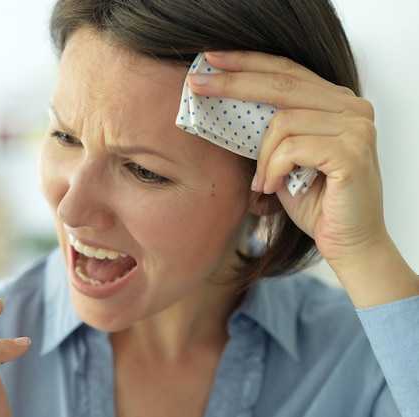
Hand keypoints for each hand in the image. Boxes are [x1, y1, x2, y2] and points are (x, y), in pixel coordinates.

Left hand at [188, 51, 417, 306]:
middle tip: (196, 85)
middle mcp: (352, 107)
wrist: (348, 243)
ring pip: (283, 122)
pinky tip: (272, 188)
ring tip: (262, 184)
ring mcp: (356, 128)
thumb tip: (222, 101)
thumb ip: (267, 128)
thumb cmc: (313, 200)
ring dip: (262, 157)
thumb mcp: (282, 157)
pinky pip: (292, 148)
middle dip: (233, 84)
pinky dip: (273, 169)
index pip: (286, 70)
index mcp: (335, 102)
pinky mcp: (352, 152)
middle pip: (281, 84)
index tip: (211, 59)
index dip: (247, 62)